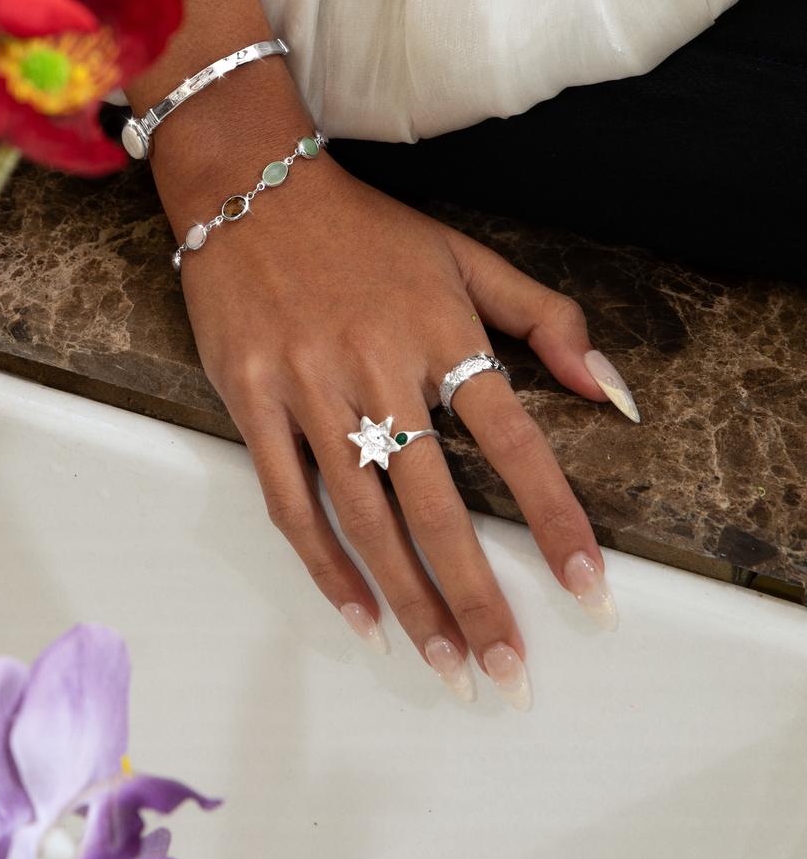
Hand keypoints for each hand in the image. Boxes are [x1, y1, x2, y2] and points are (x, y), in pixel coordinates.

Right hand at [178, 152, 625, 707]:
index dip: (554, 519)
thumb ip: (545, 317)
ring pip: (364, 515)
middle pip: (437, 503)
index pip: (514, 441)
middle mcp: (377, 365)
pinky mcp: (250, 399)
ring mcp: (308, 386)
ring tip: (443, 661)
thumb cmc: (365, 231)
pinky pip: (289, 499)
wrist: (251, 188)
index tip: (587, 588)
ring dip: (407, 597)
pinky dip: (324, 564)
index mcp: (440, 330)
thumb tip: (608, 388)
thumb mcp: (464, 255)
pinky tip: (358, 612)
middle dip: (477, 595)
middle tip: (506, 670)